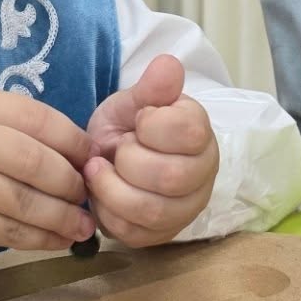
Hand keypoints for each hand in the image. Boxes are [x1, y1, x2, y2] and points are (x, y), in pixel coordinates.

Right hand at [0, 90, 93, 269]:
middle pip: (33, 160)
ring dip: (62, 216)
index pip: (36, 118)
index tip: (92, 160)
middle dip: (70, 182)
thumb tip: (82, 156)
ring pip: (24, 201)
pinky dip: (41, 238)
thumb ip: (16, 133)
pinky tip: (58, 240)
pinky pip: (9, 231)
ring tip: (82, 225)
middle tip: (87, 196)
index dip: (73, 141)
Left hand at [83, 54, 219, 246]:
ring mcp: (184, 209)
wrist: (112, 158)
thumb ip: (151, 88)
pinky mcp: (160, 236)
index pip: (189, 132)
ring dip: (113, 189)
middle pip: (171, 177)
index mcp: (201, 135)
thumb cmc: (128, 127)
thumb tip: (168, 64)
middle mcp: (202, 175)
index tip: (138, 120)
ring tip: (98, 170)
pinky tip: (101, 194)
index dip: (152, 125)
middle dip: (129, 161)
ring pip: (153, 211)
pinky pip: (134, 233)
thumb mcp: (134, 102)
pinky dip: (107, 213)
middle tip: (115, 148)